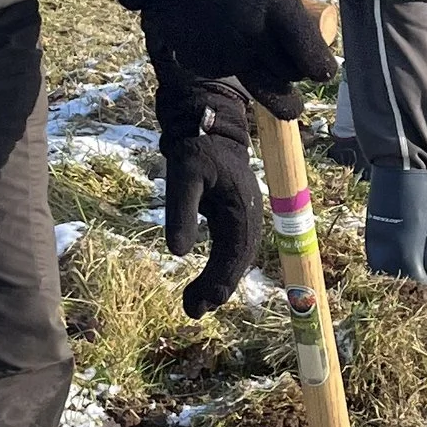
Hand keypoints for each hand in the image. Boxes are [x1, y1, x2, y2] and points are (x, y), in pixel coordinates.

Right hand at [110, 0, 337, 117]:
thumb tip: (314, 25)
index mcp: (278, 10)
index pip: (312, 61)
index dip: (322, 69)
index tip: (322, 67)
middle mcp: (254, 38)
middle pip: (290, 79)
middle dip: (297, 74)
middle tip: (294, 62)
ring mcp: (228, 55)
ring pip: (263, 87)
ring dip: (270, 81)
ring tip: (264, 59)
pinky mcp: (205, 64)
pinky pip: (231, 73)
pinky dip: (234, 64)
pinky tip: (226, 40)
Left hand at [154, 66, 262, 317]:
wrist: (207, 115)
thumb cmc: (194, 142)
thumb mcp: (183, 174)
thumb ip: (181, 212)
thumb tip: (176, 253)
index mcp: (242, 207)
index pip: (234, 254)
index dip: (218, 282)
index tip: (200, 304)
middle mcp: (249, 213)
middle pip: (238, 260)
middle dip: (217, 288)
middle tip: (192, 311)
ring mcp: (244, 212)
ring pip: (236, 255)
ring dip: (218, 280)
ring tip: (195, 303)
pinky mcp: (234, 210)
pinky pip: (231, 245)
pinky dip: (220, 265)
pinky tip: (205, 279)